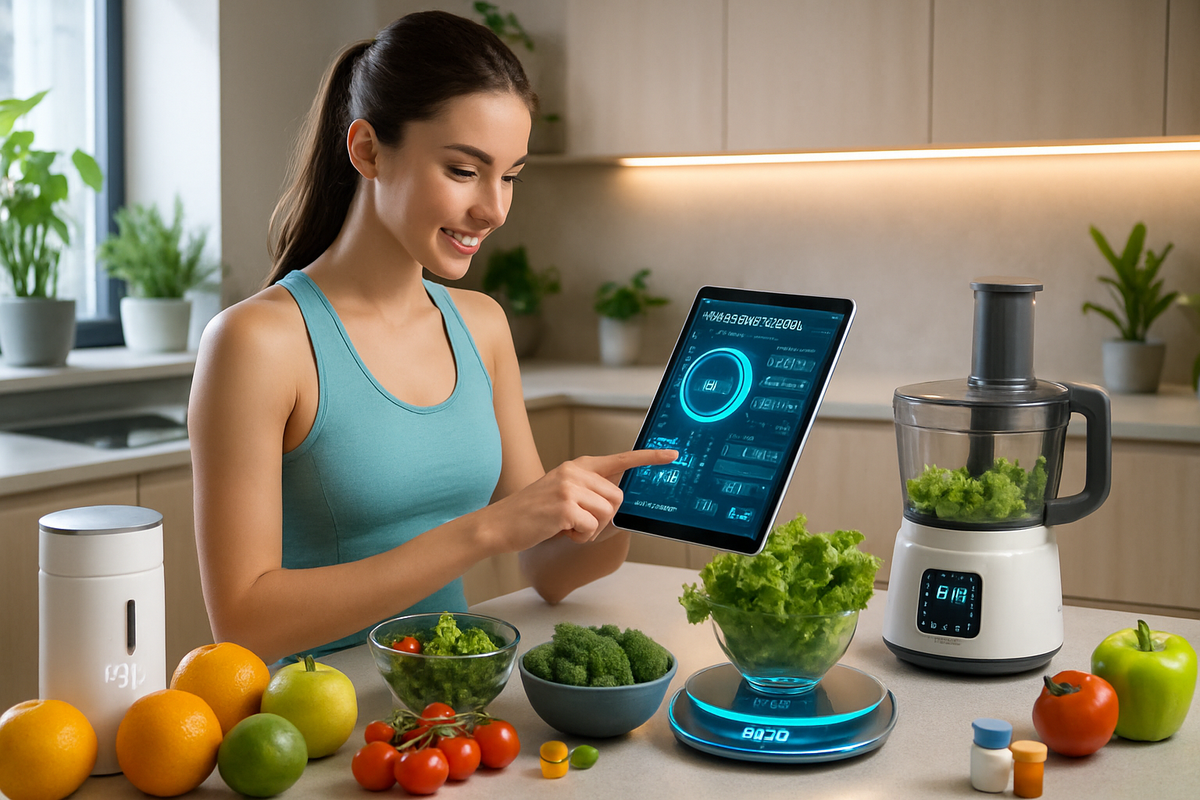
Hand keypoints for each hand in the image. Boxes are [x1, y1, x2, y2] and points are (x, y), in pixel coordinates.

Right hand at [484, 449, 677, 549]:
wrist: (499, 524)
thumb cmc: (533, 514)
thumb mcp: (562, 493)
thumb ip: (588, 491)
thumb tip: (618, 502)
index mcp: (577, 466)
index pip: (620, 459)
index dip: (648, 458)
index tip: (673, 455)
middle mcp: (575, 471)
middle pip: (618, 499)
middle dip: (603, 517)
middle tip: (577, 522)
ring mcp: (570, 487)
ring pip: (607, 515)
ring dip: (591, 530)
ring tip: (566, 526)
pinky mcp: (565, 507)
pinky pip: (592, 528)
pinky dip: (579, 537)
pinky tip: (559, 531)